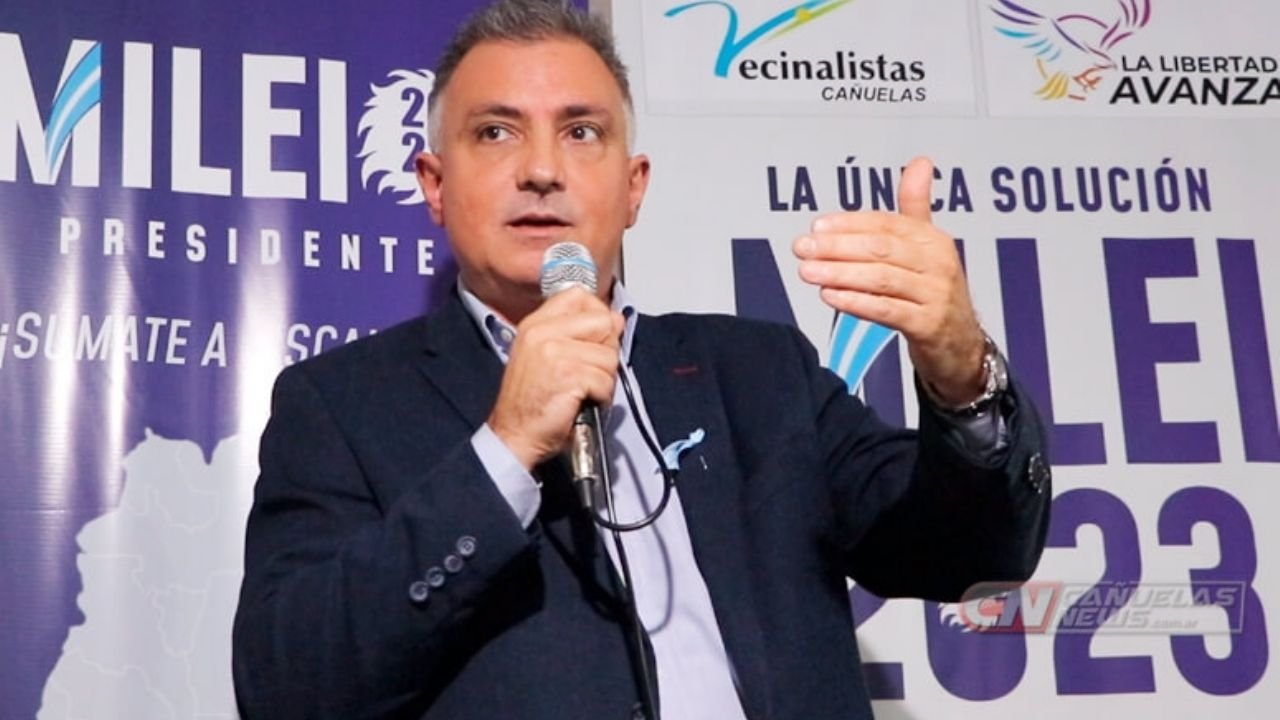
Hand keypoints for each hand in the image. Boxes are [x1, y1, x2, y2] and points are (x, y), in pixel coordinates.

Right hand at [487, 288, 625, 469]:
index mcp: (536, 324)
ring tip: (582, 391)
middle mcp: (544, 332)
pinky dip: (601, 397)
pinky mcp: (569, 375)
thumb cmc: (530, 402)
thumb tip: (615, 318)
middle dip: (606, 350)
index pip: (579, 295)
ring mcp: (555, 352)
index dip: (597, 315)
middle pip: (603, 322)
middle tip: (589, 373)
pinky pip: (606, 380)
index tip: (593, 338)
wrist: (513, 435)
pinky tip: (582, 402)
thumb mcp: (543, 356)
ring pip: (609, 355)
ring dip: (604, 379)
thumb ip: (575, 333)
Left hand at [792, 156, 985, 404]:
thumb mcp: (928, 246)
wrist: (960, 344)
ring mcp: (935, 295)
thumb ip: (916, 206)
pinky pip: (887, 310)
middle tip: (803, 247)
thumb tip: (920, 162)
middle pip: (881, 248)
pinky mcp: (928, 325)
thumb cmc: (935, 291)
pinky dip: (856, 302)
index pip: (886, 224)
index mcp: (934, 239)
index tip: (817, 227)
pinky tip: (830, 296)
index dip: (849, 224)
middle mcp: (938, 264)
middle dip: (837, 247)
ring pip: (881, 278)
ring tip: (808, 271)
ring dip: (839, 273)